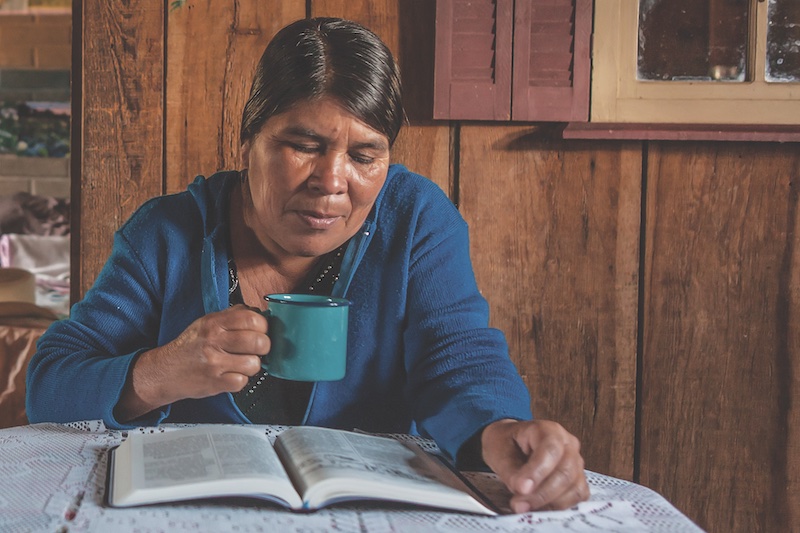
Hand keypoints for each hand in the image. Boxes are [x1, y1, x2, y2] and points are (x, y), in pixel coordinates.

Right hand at [116, 304, 267, 419]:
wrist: (164, 371)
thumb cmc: (190, 346)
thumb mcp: (207, 323)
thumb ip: (232, 315)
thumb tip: (257, 312)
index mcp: (214, 323)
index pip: (252, 319)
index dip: (263, 326)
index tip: (261, 331)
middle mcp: (214, 341)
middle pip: (258, 342)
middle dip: (263, 347)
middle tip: (257, 349)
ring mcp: (215, 363)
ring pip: (254, 364)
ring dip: (252, 365)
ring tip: (241, 363)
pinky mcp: (215, 383)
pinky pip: (242, 382)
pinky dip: (240, 380)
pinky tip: (231, 374)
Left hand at [481, 418, 588, 512]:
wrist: (511, 443)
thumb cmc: (507, 444)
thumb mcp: (500, 453)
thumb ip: (511, 472)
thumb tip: (522, 490)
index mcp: (548, 430)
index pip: (550, 450)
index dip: (537, 472)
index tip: (521, 488)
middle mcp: (568, 444)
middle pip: (565, 472)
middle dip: (541, 493)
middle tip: (518, 504)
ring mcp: (576, 462)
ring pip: (574, 487)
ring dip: (549, 503)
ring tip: (525, 506)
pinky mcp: (578, 479)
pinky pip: (577, 496)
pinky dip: (559, 506)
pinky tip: (539, 507)